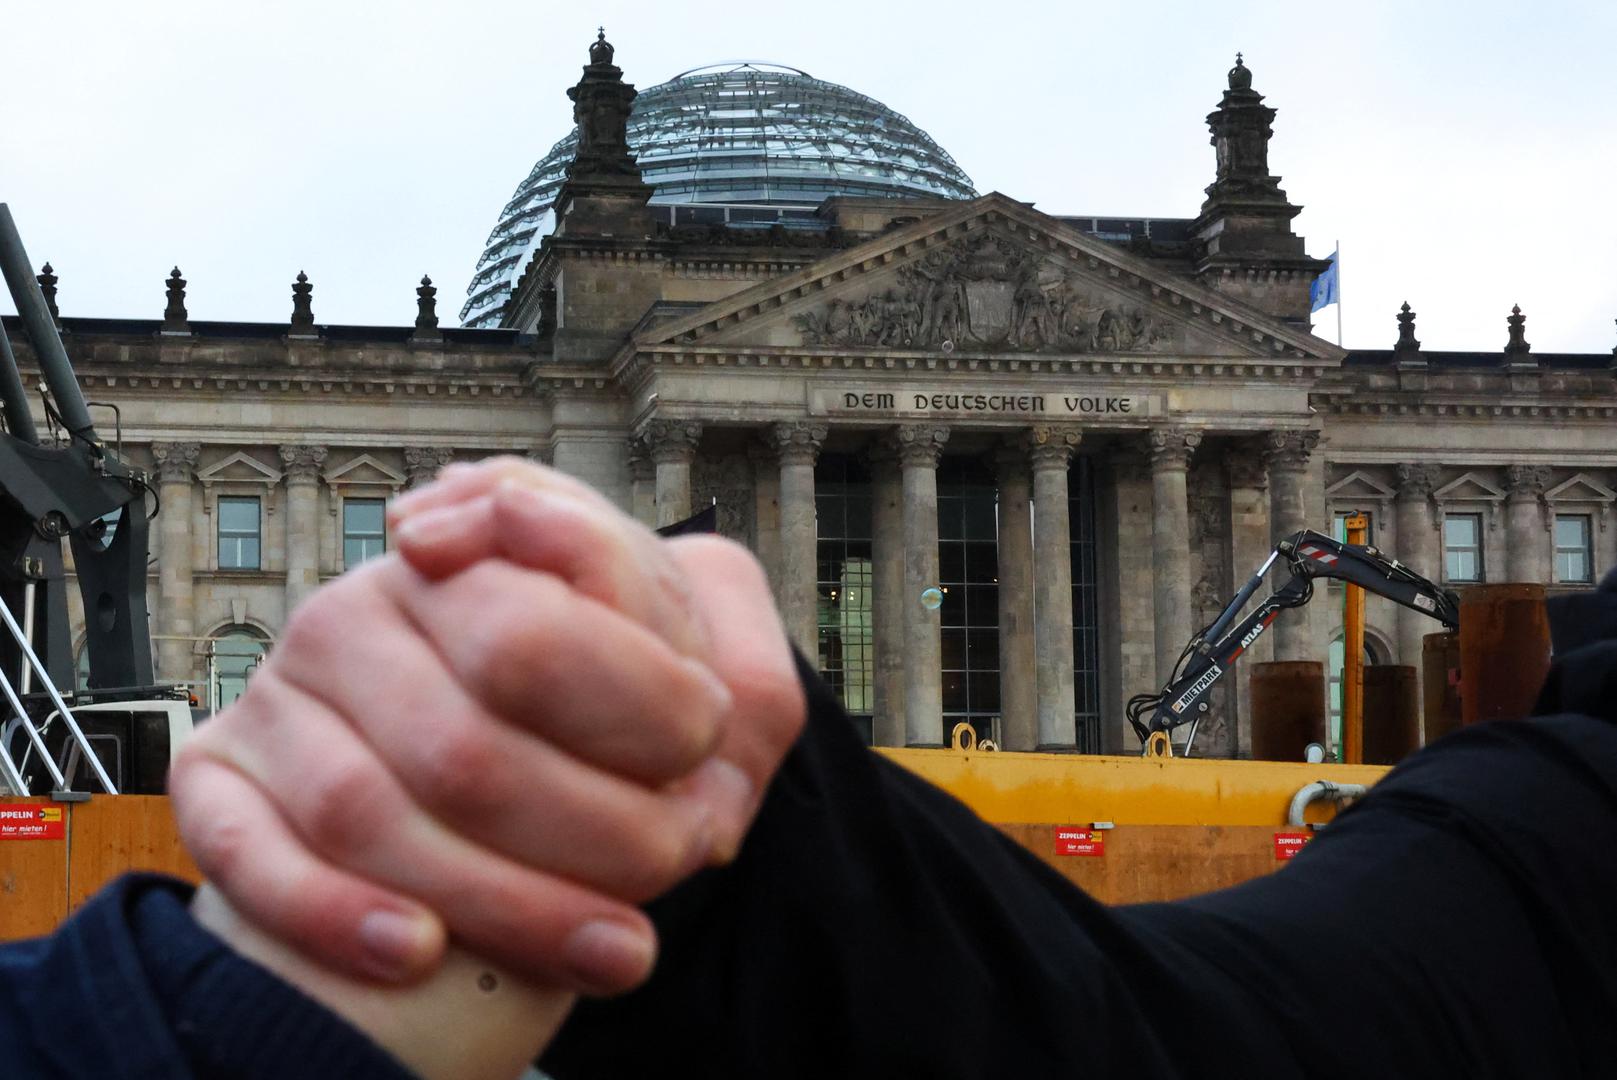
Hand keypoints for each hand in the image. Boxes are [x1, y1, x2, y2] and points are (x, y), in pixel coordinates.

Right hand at [170, 458, 805, 994]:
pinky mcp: (219, 783)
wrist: (472, 730)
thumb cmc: (576, 677)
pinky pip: (248, 857)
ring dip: (506, 903)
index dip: (636, 715)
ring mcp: (278, 701)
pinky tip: (422, 955)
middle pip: (464, 752)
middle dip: (593, 833)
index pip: (535, 639)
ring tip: (619, 951)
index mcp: (456, 565)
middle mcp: (351, 618)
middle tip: (677, 861)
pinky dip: (335, 915)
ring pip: (366, 816)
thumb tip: (595, 593)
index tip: (706, 758)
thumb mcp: (645, 619)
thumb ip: (646, 593)